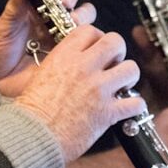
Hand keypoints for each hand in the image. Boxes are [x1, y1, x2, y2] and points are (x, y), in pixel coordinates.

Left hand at [0, 0, 95, 96]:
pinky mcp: (73, 51)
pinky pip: (89, 39)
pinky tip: (77, 38)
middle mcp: (53, 15)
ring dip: (82, 12)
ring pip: (85, 13)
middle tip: (64, 1)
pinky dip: (89, 35)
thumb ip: (13, 6)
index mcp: (35, 5)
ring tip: (72, 20)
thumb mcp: (3, 28)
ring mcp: (64, 33)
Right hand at [15, 25, 145, 162]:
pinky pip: (135, 102)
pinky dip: (135, 106)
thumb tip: (74, 61)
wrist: (33, 138)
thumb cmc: (31, 112)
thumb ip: (61, 64)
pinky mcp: (108, 112)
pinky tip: (128, 108)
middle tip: (113, 64)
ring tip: (121, 86)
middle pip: (115, 42)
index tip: (97, 47)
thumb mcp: (41, 75)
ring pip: (131, 69)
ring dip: (129, 77)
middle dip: (118, 52)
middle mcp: (83, 68)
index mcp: (64, 56)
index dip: (97, 37)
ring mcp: (98, 89)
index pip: (90, 30)